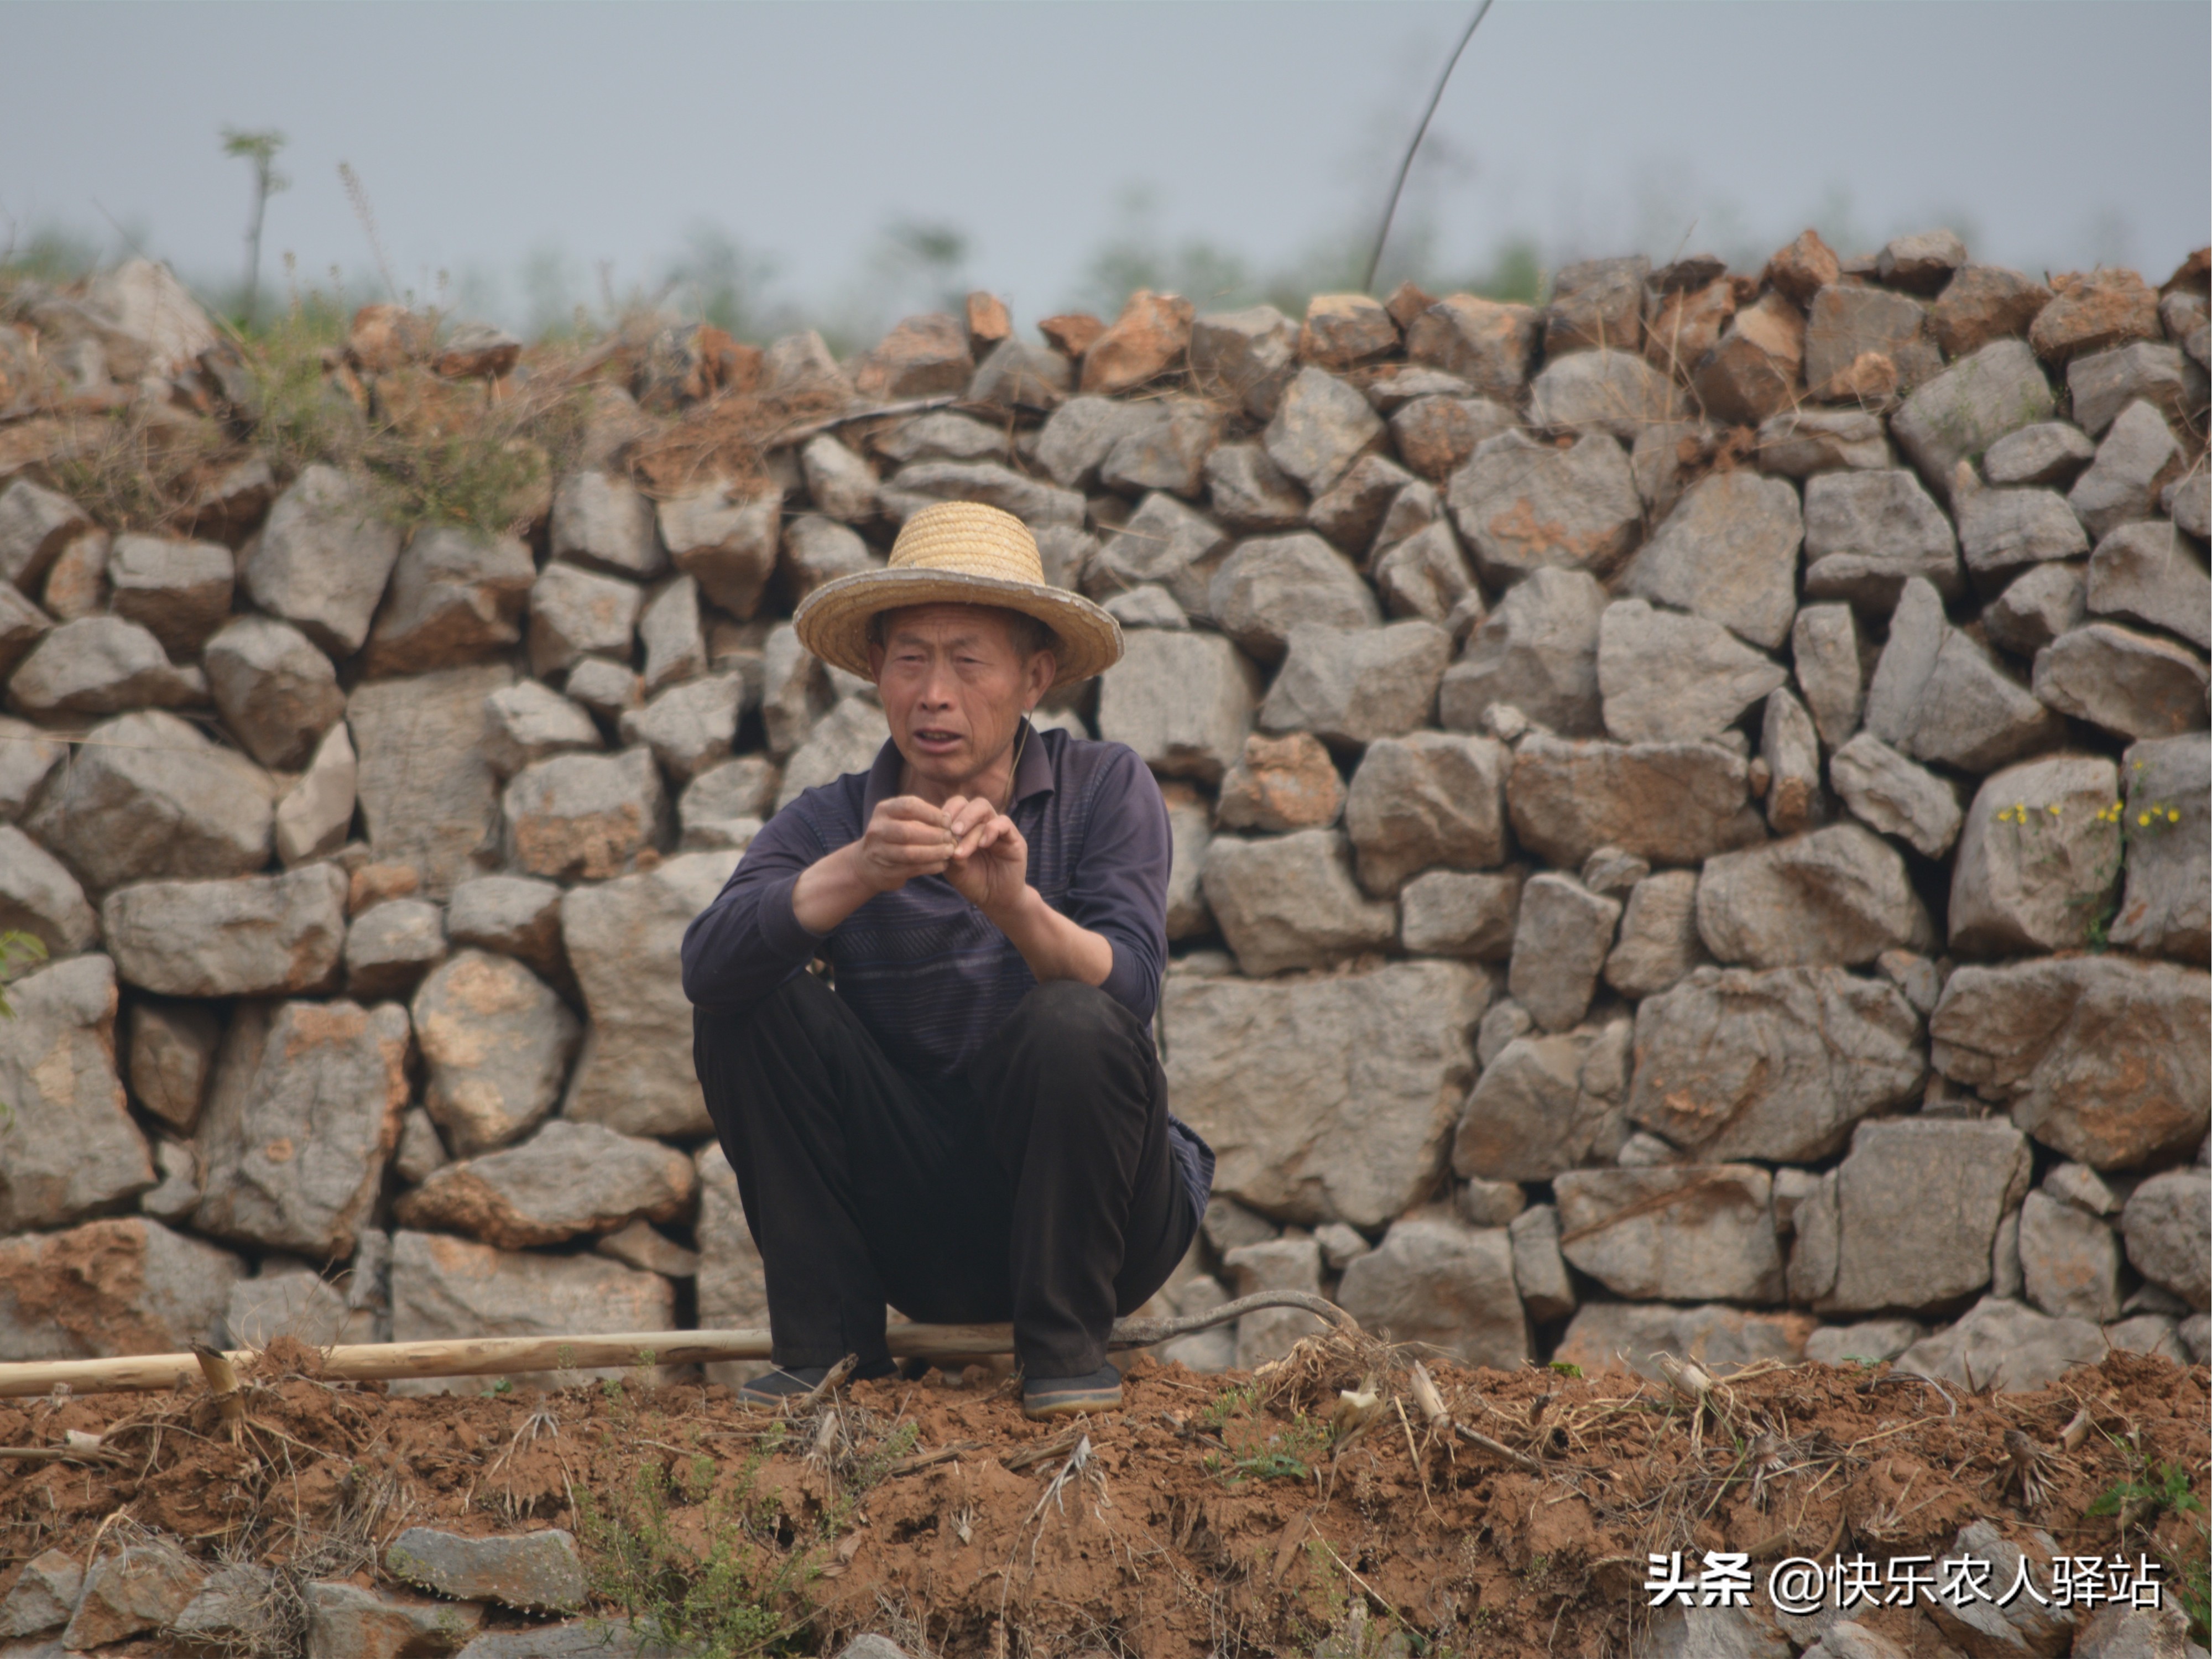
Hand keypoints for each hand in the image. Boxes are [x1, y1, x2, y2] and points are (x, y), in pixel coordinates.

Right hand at [849, 796, 959, 893]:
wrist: (867, 864)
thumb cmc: (893, 836)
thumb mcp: (899, 818)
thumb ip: (921, 816)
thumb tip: (950, 820)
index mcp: (884, 810)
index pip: (909, 806)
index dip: (931, 813)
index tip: (947, 821)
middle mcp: (878, 829)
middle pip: (908, 831)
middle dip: (934, 835)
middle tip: (951, 838)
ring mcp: (879, 851)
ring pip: (910, 853)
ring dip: (935, 852)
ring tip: (949, 851)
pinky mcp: (887, 870)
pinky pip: (913, 868)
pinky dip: (931, 866)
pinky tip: (943, 864)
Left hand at [940, 794, 1030, 917]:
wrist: (995, 900)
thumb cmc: (973, 881)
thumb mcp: (954, 867)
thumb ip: (948, 850)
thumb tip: (943, 835)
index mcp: (967, 827)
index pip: (956, 806)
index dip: (946, 812)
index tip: (939, 829)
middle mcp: (983, 823)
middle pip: (971, 802)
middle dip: (959, 815)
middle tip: (952, 831)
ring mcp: (998, 829)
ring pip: (984, 808)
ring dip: (971, 822)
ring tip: (963, 843)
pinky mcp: (1014, 839)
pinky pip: (1003, 823)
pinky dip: (991, 830)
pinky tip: (983, 844)